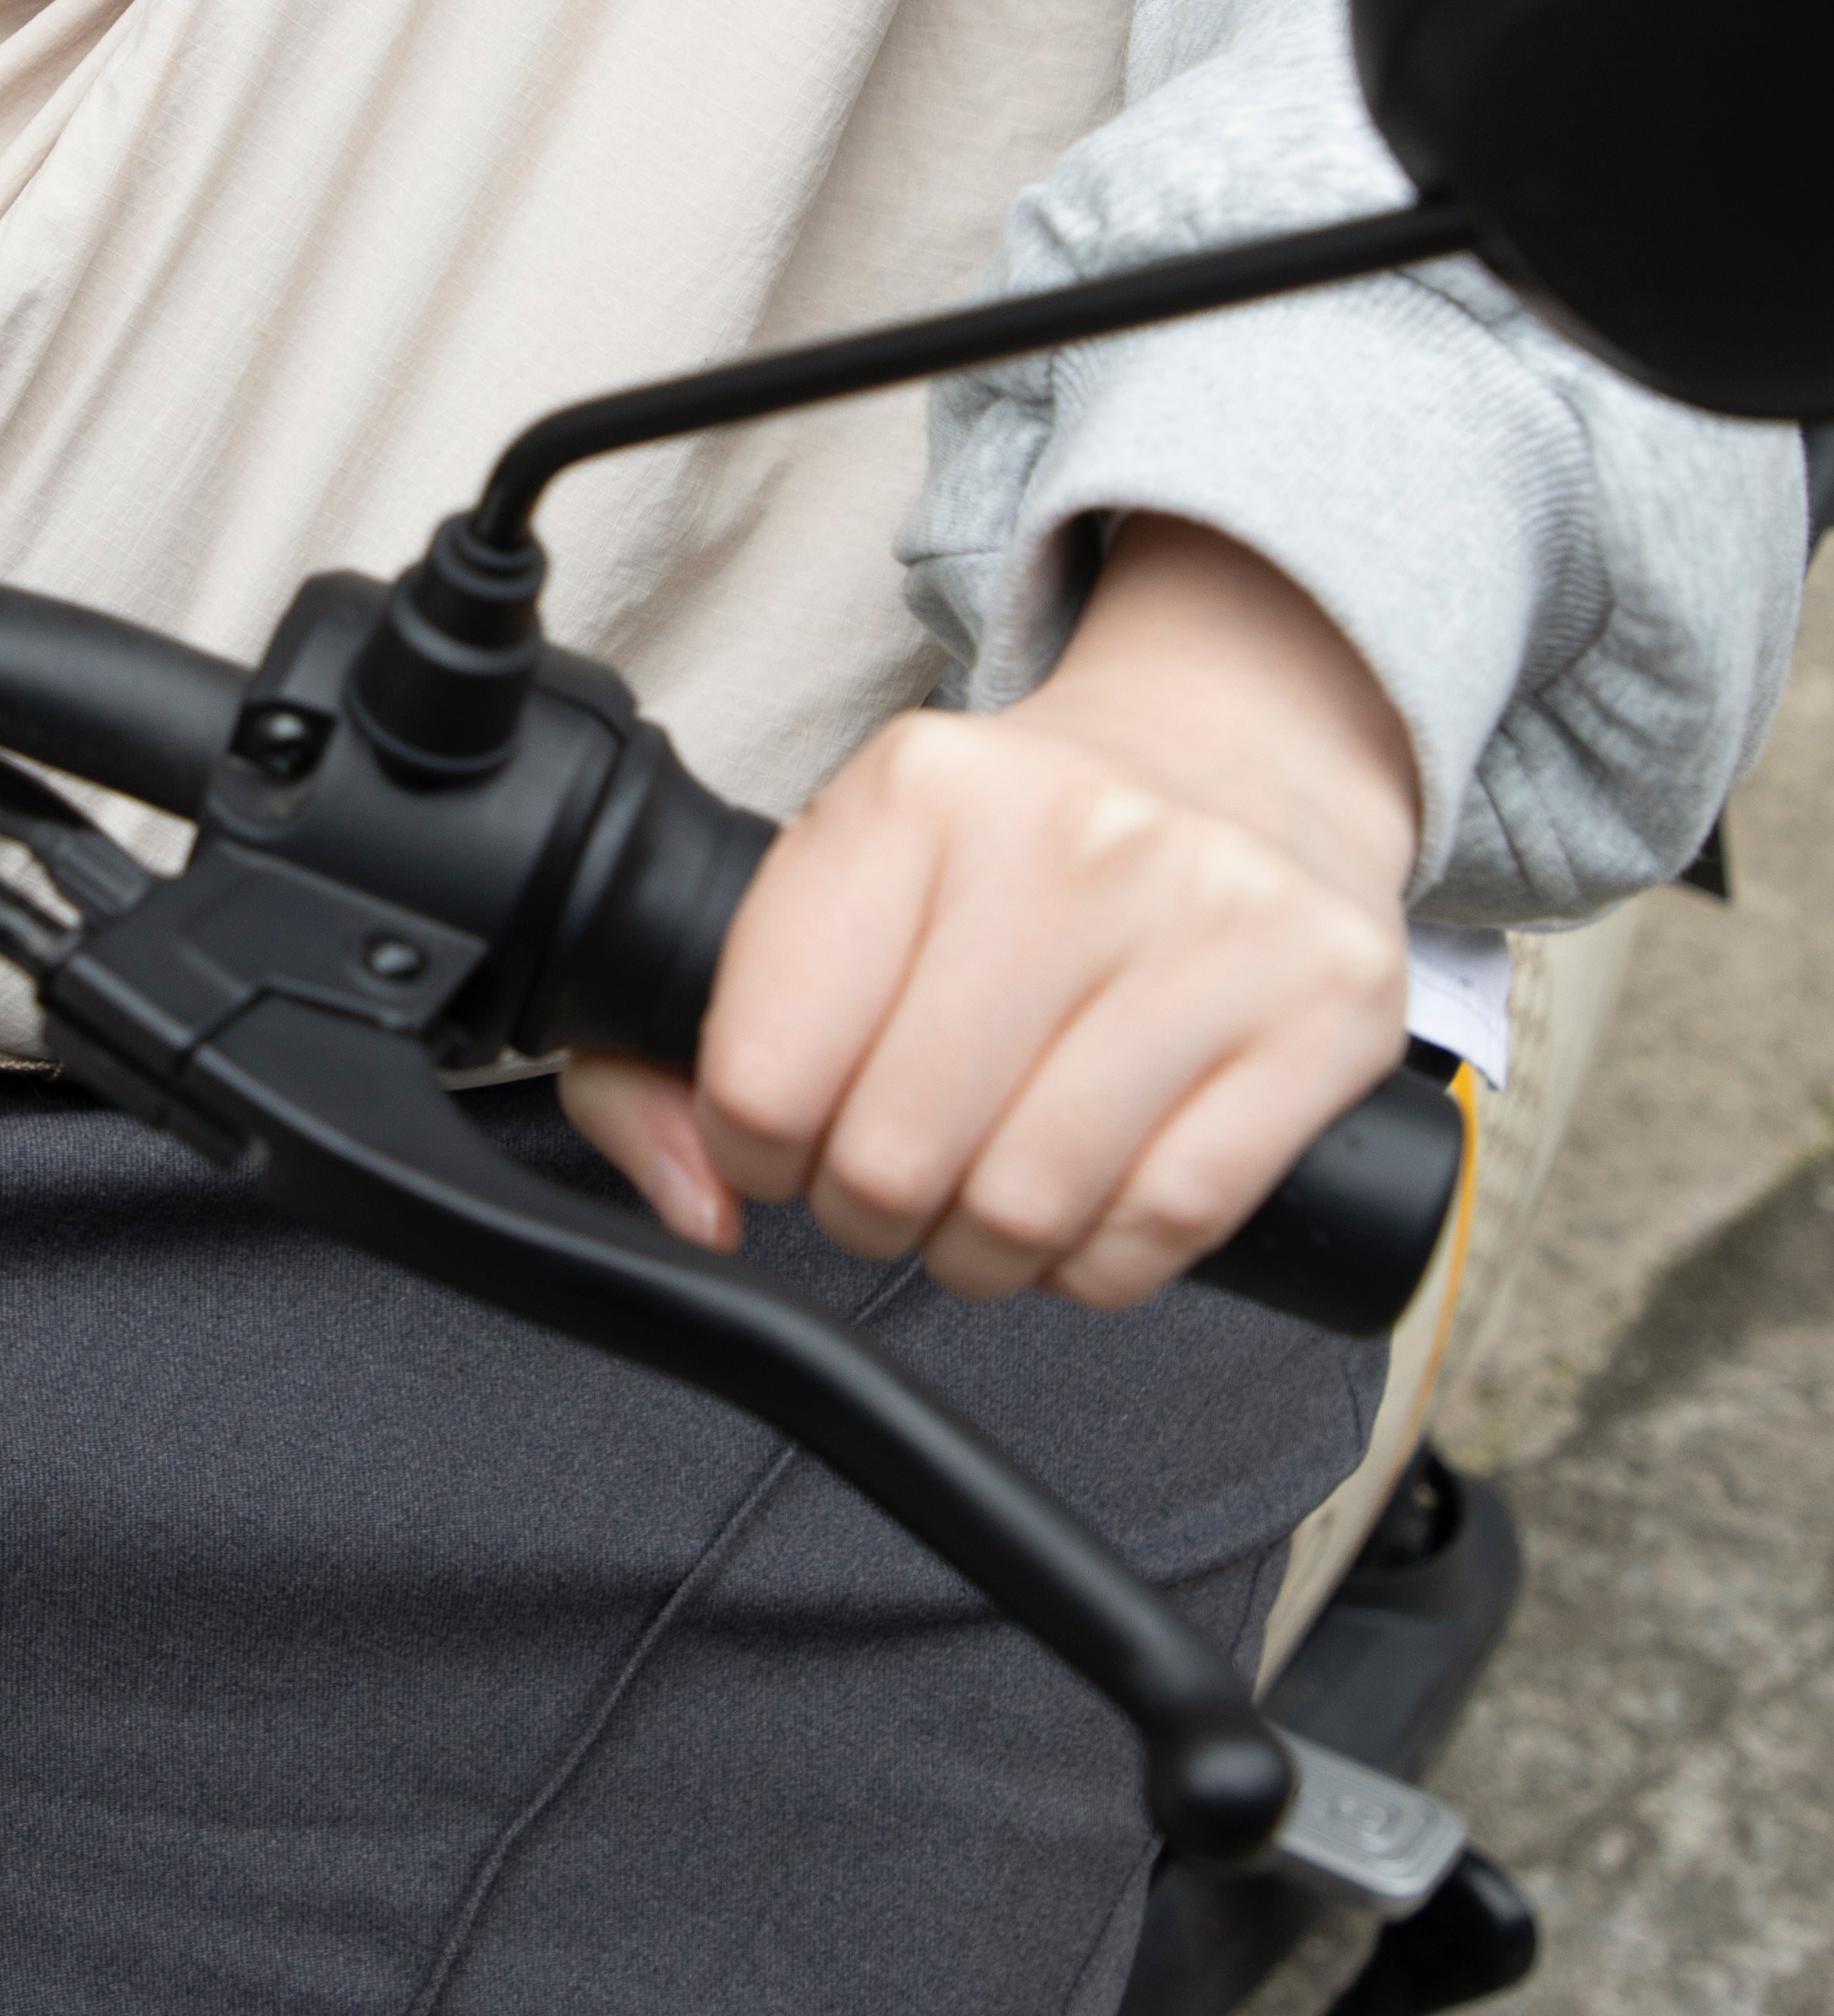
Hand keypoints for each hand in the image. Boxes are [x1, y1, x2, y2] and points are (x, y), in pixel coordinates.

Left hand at [561, 518, 1418, 1308]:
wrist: (1239, 756)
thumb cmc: (1014, 854)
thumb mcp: (845, 876)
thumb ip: (693, 1037)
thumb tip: (694, 1202)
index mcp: (915, 790)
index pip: (767, 1070)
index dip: (754, 1147)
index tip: (784, 1135)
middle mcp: (1069, 837)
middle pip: (895, 1156)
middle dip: (871, 1206)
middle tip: (895, 1173)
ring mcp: (1212, 918)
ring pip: (1028, 1208)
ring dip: (984, 1249)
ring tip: (986, 1192)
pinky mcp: (1321, 1007)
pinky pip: (1163, 1226)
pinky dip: (1100, 1259)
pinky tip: (1088, 1202)